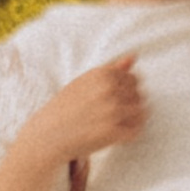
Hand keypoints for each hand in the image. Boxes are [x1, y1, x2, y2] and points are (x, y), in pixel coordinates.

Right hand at [28, 55, 146, 164]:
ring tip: (114, 124)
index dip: (125, 90)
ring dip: (131, 119)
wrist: (48, 135)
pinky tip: (116, 134)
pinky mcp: (113, 132)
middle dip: (130, 103)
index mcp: (103, 74)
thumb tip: (133, 56)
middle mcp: (109, 90)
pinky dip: (130, 133)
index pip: (133, 78)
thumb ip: (112, 68)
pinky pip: (136, 130)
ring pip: (141, 112)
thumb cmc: (66, 107)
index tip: (112, 99)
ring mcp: (112, 111)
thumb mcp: (85, 81)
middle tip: (111, 114)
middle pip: (139, 94)